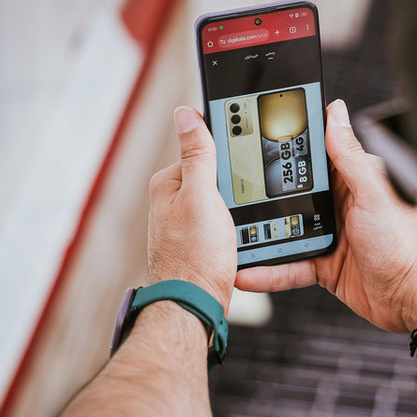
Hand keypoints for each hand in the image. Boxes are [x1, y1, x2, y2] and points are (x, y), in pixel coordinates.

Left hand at [147, 107, 236, 310]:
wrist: (196, 304)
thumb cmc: (195, 257)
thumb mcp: (201, 197)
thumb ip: (197, 155)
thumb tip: (185, 113)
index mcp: (168, 184)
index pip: (205, 153)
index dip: (229, 161)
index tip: (248, 166)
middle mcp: (173, 201)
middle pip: (217, 178)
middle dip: (235, 190)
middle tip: (242, 208)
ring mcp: (185, 223)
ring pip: (223, 203)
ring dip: (237, 212)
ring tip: (239, 229)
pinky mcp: (198, 241)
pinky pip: (223, 224)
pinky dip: (235, 229)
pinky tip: (238, 240)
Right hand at [235, 100, 416, 331]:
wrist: (410, 298)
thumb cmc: (404, 243)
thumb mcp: (372, 193)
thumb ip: (349, 156)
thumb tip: (336, 113)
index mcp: (352, 181)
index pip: (314, 157)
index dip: (288, 148)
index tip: (257, 138)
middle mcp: (339, 206)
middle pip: (292, 194)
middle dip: (263, 194)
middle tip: (229, 189)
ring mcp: (329, 236)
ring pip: (285, 230)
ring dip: (260, 234)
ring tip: (231, 232)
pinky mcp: (323, 265)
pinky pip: (290, 265)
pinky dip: (269, 271)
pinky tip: (248, 272)